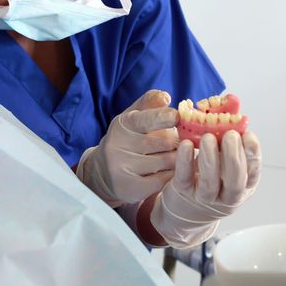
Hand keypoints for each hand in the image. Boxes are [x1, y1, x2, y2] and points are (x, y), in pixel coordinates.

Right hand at [75, 90, 179, 207]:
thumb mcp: (132, 117)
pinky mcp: (132, 188)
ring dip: (178, 159)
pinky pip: (163, 180)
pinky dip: (171, 175)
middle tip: (182, 143)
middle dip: (177, 141)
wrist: (103, 173)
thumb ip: (149, 103)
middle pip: (163, 142)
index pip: (144, 119)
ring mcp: (123, 168)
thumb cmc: (127, 139)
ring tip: (176, 157)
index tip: (176, 116)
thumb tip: (165, 97)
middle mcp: (119, 146)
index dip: (162, 117)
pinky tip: (170, 172)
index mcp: (123, 125)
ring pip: (167, 162)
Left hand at [150, 129, 261, 247]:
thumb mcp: (225, 160)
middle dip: (234, 157)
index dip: (253, 154)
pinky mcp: (183, 193)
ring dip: (210, 159)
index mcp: (244, 185)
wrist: (185, 209)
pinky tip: (186, 145)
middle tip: (230, 135)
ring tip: (208, 137)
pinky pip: (184, 178)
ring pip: (210, 183)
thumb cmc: (211, 177)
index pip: (253, 171)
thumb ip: (230, 136)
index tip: (248, 134)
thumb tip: (233, 103)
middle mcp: (227, 196)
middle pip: (235, 181)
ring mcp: (205, 197)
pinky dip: (185, 161)